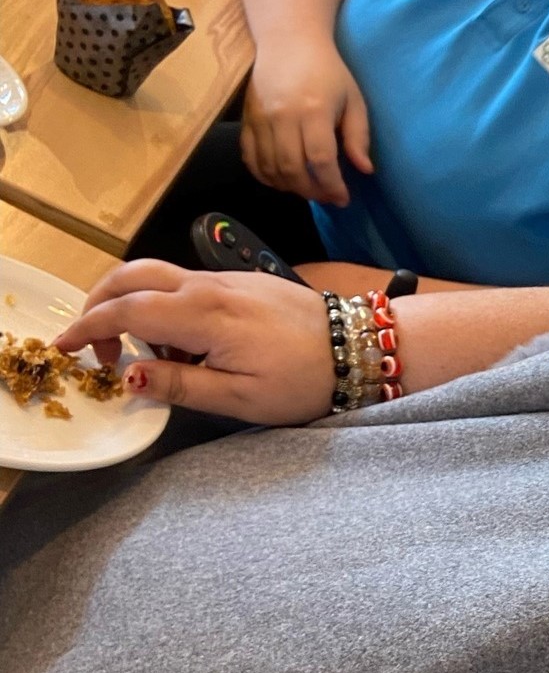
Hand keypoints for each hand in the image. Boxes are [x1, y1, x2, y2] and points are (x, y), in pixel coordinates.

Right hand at [54, 261, 335, 424]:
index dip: (86, 327)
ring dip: (134, 305)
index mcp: (204, 314)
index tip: (64, 348)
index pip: (125, 310)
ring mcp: (228, 279)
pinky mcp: (243, 281)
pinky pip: (188, 282)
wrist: (360, 347)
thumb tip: (129, 376)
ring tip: (150, 356)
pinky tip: (186, 345)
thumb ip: (179, 385)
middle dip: (99, 303)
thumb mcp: (240, 398)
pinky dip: (167, 305)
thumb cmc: (305, 378)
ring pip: (160, 275)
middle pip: (133, 275)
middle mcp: (211, 286)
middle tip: (93, 345)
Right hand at [241, 36, 372, 205]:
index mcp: (314, 111)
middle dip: (312, 191)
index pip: (321, 160)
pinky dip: (264, 176)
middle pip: (293, 170)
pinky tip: (281, 180)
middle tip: (327, 197)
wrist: (288, 42)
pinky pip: (250, 158)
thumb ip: (358, 136)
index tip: (343, 198)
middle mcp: (283, 117)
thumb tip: (365, 170)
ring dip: (289, 188)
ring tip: (308, 189)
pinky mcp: (246, 119)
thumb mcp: (353, 100)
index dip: (332, 185)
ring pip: (270, 169)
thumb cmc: (328, 71)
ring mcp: (260, 119)